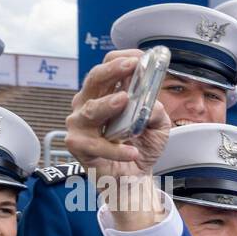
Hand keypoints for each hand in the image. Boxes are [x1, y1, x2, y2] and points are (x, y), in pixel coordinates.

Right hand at [65, 50, 171, 225]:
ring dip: (107, 103)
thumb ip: (157, 112)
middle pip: (94, 79)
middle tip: (130, 66)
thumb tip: (153, 103)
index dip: (122, 59)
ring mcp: (80, 124)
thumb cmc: (140, 147)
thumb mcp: (158, 127)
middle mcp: (88, 103)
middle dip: (112, 71)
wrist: (132, 179)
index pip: (107, 67)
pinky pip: (96, 145)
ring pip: (90, 109)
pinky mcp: (78, 145)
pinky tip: (132, 152)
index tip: (141, 57)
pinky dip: (115, 149)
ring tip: (124, 100)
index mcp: (105, 93)